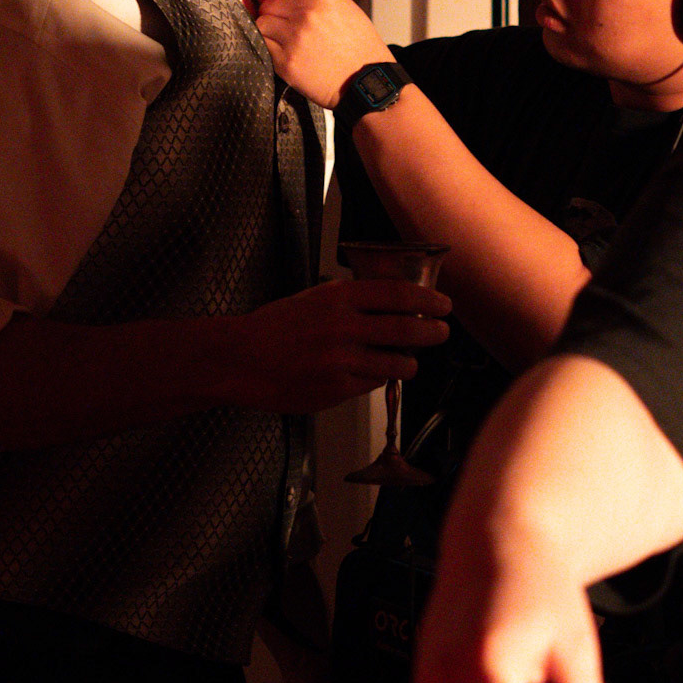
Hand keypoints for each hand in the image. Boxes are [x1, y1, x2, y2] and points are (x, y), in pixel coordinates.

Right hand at [233, 277, 449, 411]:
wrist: (240, 359)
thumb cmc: (274, 327)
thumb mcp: (314, 298)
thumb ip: (351, 299)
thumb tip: (392, 301)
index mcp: (339, 297)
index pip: (399, 293)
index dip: (428, 299)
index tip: (443, 304)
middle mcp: (344, 326)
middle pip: (407, 328)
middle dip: (433, 331)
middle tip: (441, 332)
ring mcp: (341, 360)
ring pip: (396, 363)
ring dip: (409, 363)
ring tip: (408, 361)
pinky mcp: (336, 389)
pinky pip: (372, 384)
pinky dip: (378, 380)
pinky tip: (371, 374)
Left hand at [255, 0, 389, 107]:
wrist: (366, 80)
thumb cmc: (360, 47)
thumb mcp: (345, 8)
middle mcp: (306, 12)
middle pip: (269, 4)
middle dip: (272, 12)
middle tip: (281, 24)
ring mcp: (294, 36)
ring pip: (262, 23)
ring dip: (269, 30)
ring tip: (283, 39)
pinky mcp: (286, 60)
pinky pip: (264, 45)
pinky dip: (270, 48)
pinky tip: (285, 52)